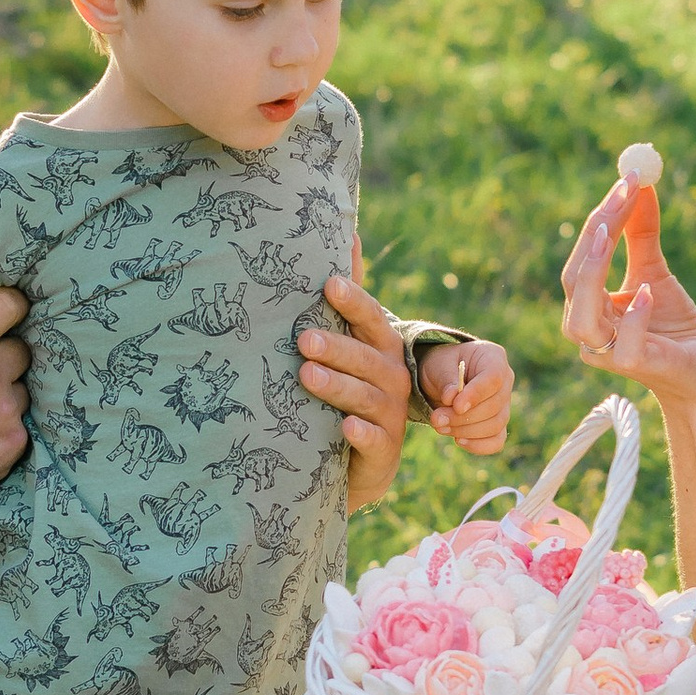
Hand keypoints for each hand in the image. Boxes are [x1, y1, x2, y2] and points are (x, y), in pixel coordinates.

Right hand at [0, 287, 28, 549]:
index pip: (5, 305)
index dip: (12, 305)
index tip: (9, 312)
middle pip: (21, 348)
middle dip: (5, 357)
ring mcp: (5, 409)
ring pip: (23, 389)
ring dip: (6, 395)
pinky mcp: (15, 442)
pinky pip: (22, 423)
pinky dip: (5, 427)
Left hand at [299, 273, 414, 508]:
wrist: (358, 462)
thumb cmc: (350, 390)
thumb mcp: (352, 344)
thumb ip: (351, 296)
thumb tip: (349, 232)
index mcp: (383, 349)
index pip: (372, 320)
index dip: (353, 303)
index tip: (329, 285)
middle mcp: (392, 378)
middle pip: (366, 359)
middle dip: (337, 347)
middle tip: (303, 338)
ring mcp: (390, 416)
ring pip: (365, 397)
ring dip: (337, 385)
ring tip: (306, 375)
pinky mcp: (384, 451)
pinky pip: (375, 440)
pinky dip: (361, 433)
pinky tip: (345, 427)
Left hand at [417, 333, 514, 453]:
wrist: (442, 377)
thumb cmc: (442, 365)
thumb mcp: (438, 364)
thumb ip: (445, 379)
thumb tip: (451, 399)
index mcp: (494, 358)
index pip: (494, 378)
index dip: (476, 394)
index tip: (456, 406)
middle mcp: (505, 381)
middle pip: (494, 406)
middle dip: (463, 417)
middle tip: (437, 419)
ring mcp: (504, 404)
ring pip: (495, 425)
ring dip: (466, 431)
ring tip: (440, 426)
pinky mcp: (498, 424)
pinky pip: (496, 441)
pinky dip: (478, 445)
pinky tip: (459, 441)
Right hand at [559, 179, 695, 415]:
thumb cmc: (674, 329)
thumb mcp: (656, 273)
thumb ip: (641, 234)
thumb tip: (640, 182)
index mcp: (588, 307)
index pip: (583, 259)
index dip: (600, 217)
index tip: (627, 180)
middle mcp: (590, 333)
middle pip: (574, 283)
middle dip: (594, 237)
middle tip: (619, 198)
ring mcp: (610, 355)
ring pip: (582, 320)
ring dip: (593, 277)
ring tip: (609, 238)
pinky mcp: (640, 369)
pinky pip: (625, 347)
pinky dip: (634, 318)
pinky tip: (648, 292)